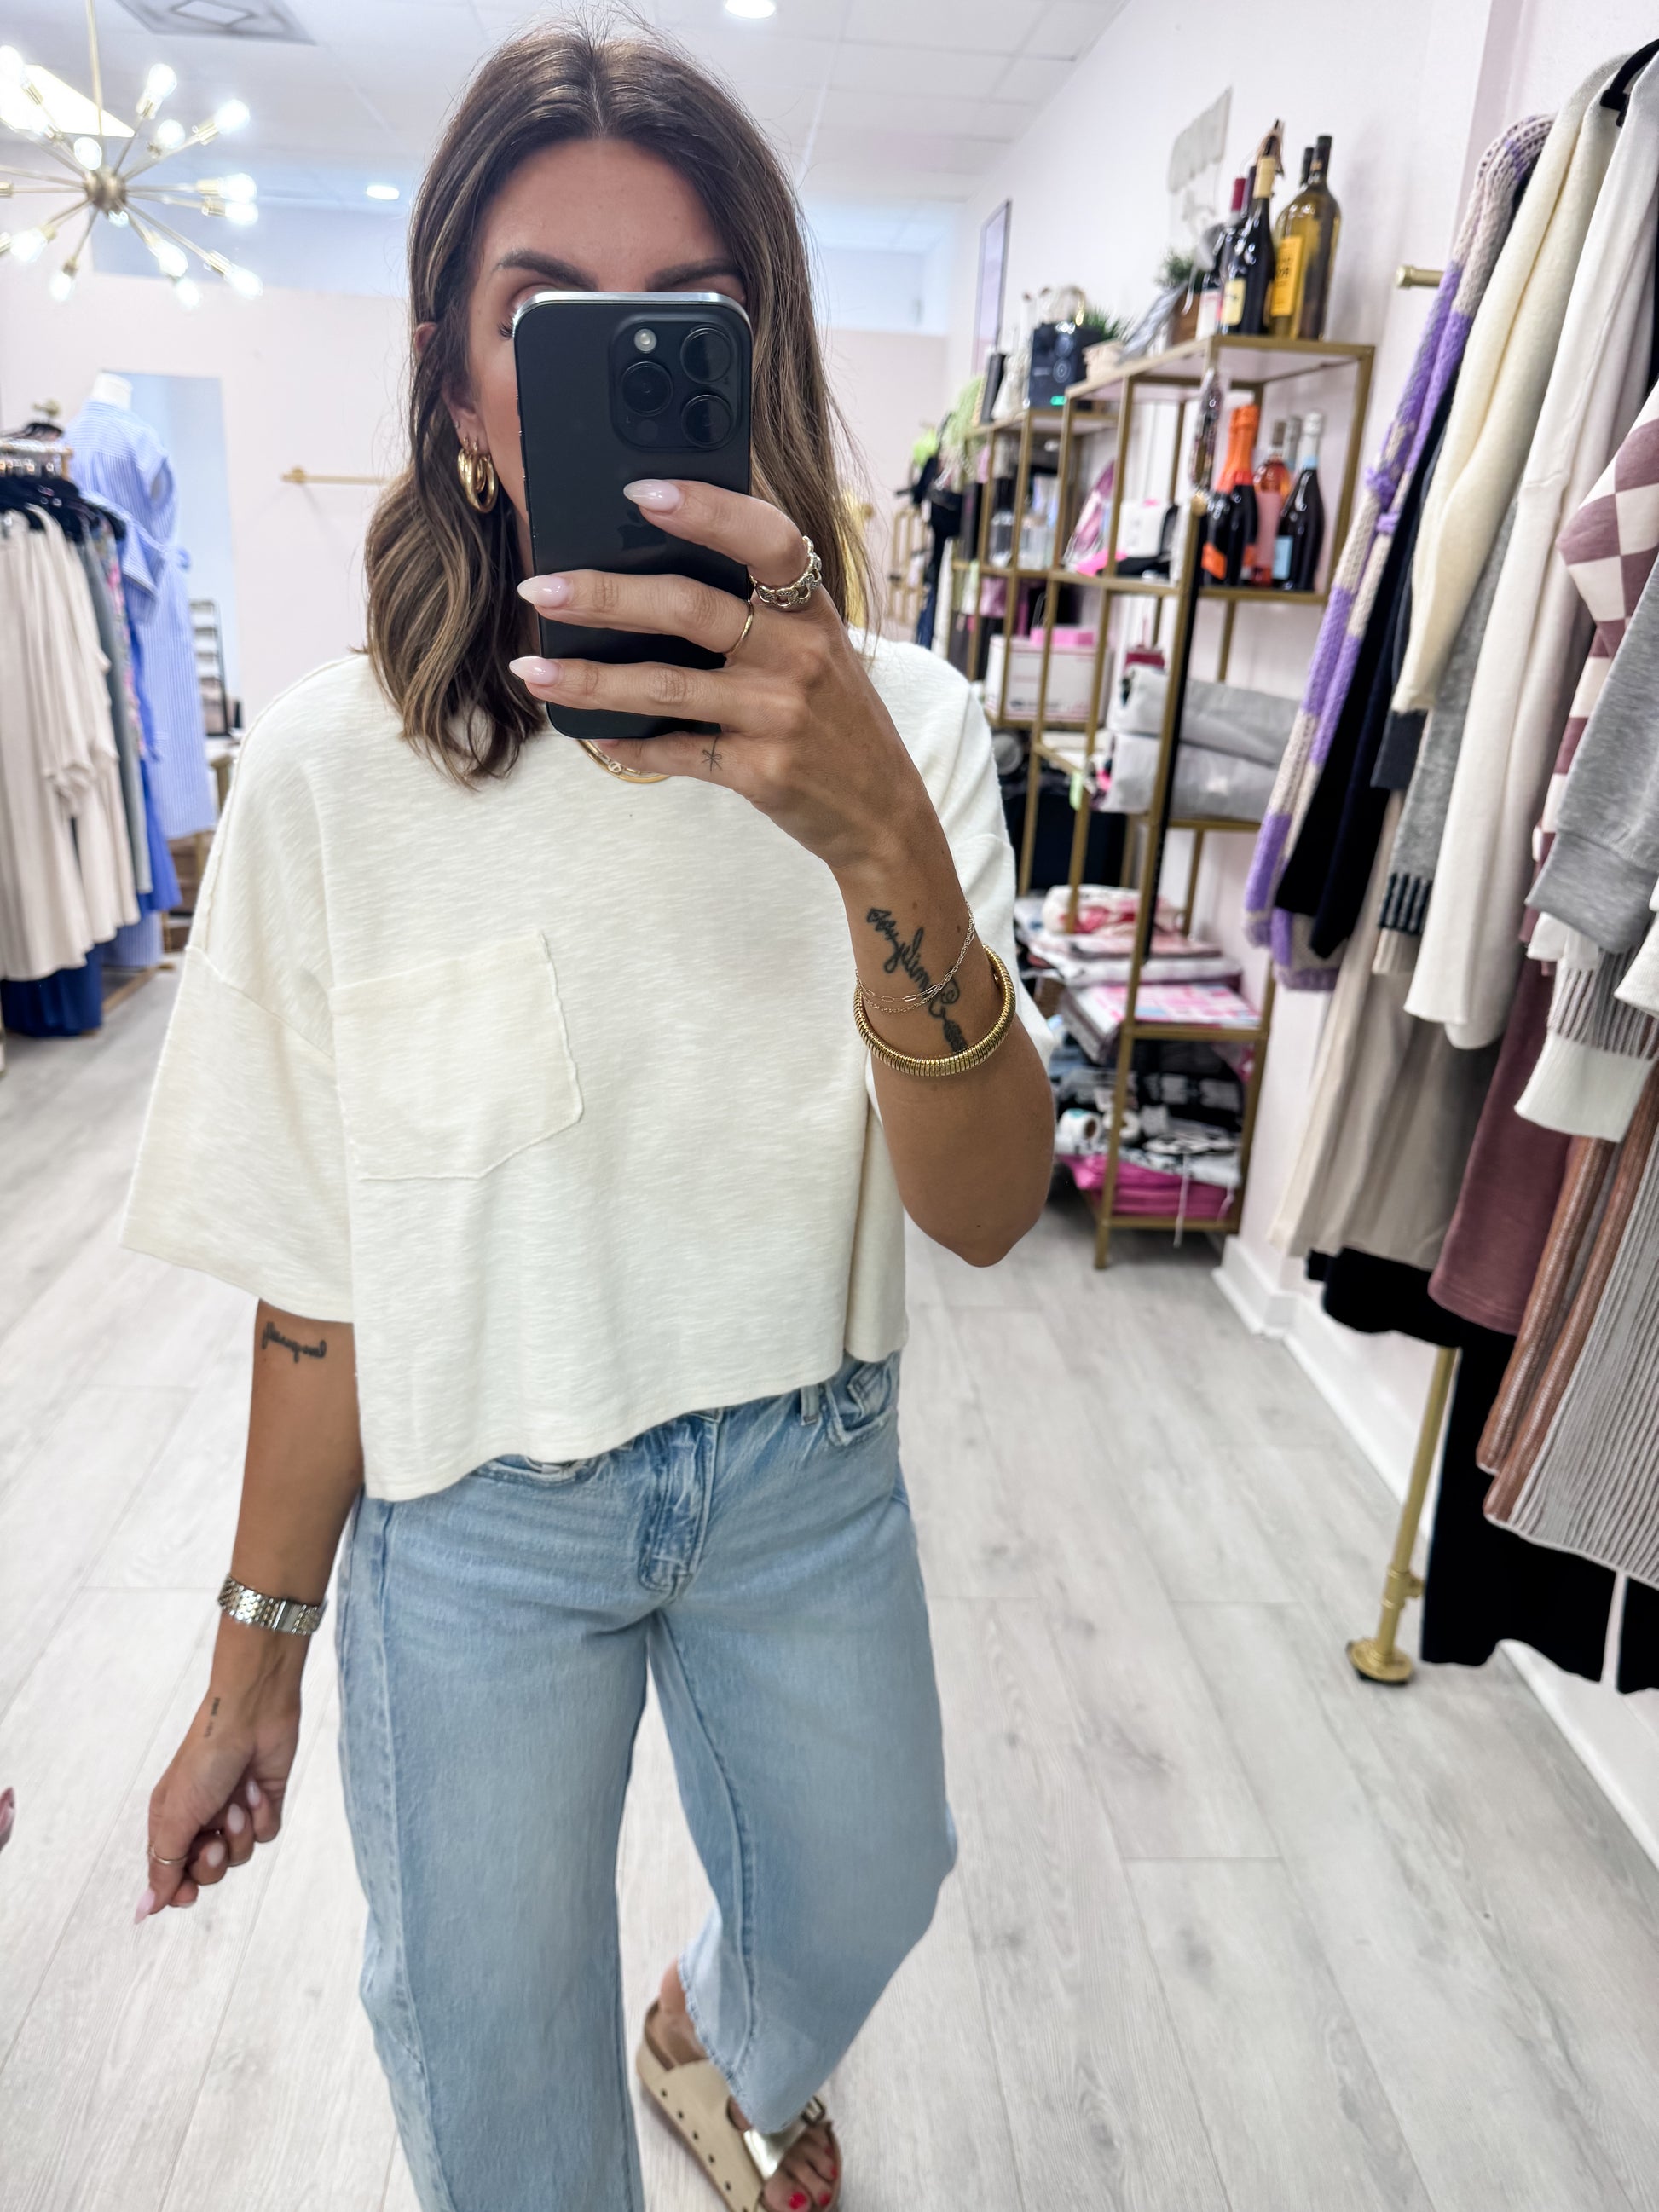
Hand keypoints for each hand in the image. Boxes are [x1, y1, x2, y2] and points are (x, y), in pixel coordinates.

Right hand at [135, 1622, 303, 1921]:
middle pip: (208, 1871)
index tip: (189, 1893)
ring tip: (238, 1802)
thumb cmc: (206, 1759)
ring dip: (241, 1832)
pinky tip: (257, 1790)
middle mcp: (200, 1819)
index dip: (181, 1889)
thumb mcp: (176, 1815)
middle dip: (214, 1861)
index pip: (172, 1875)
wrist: (252, 1714)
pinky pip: (267, 1833)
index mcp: (170, 1821)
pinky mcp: (263, 1802)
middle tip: (215, 1838)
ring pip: (240, 1855)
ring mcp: (233, 1810)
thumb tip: (145, 1910)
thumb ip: (163, 1866)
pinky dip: (263, 1816)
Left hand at [509, 480, 935, 877]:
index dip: (706, 509)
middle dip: (605, 594)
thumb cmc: (835, 718)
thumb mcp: (818, 647)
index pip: (765, 538)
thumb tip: (650, 568)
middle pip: (689, 607)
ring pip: (666, 685)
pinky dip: (629, 744)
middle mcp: (799, 655)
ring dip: (589, 677)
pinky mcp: (760, 772)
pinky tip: (592, 736)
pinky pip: (676, 752)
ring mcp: (778, 715)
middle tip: (541, 587)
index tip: (641, 491)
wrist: (884, 812)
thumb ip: (761, 608)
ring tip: (531, 670)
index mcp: (812, 609)